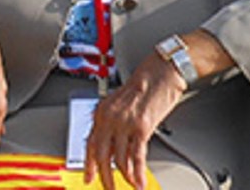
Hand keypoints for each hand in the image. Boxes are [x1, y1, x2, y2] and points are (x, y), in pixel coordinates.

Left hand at [84, 53, 185, 189]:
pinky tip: (140, 183)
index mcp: (102, 111)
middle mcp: (110, 117)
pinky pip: (137, 158)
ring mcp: (125, 123)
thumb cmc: (143, 84)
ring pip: (118, 160)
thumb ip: (112, 120)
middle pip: (101, 154)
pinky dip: (138, 174)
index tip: (89, 177)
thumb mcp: (120, 102)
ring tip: (130, 186)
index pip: (90, 142)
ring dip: (124, 178)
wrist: (160, 72)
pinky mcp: (142, 128)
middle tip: (108, 188)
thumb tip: (109, 143)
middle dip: (104, 176)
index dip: (89, 163)